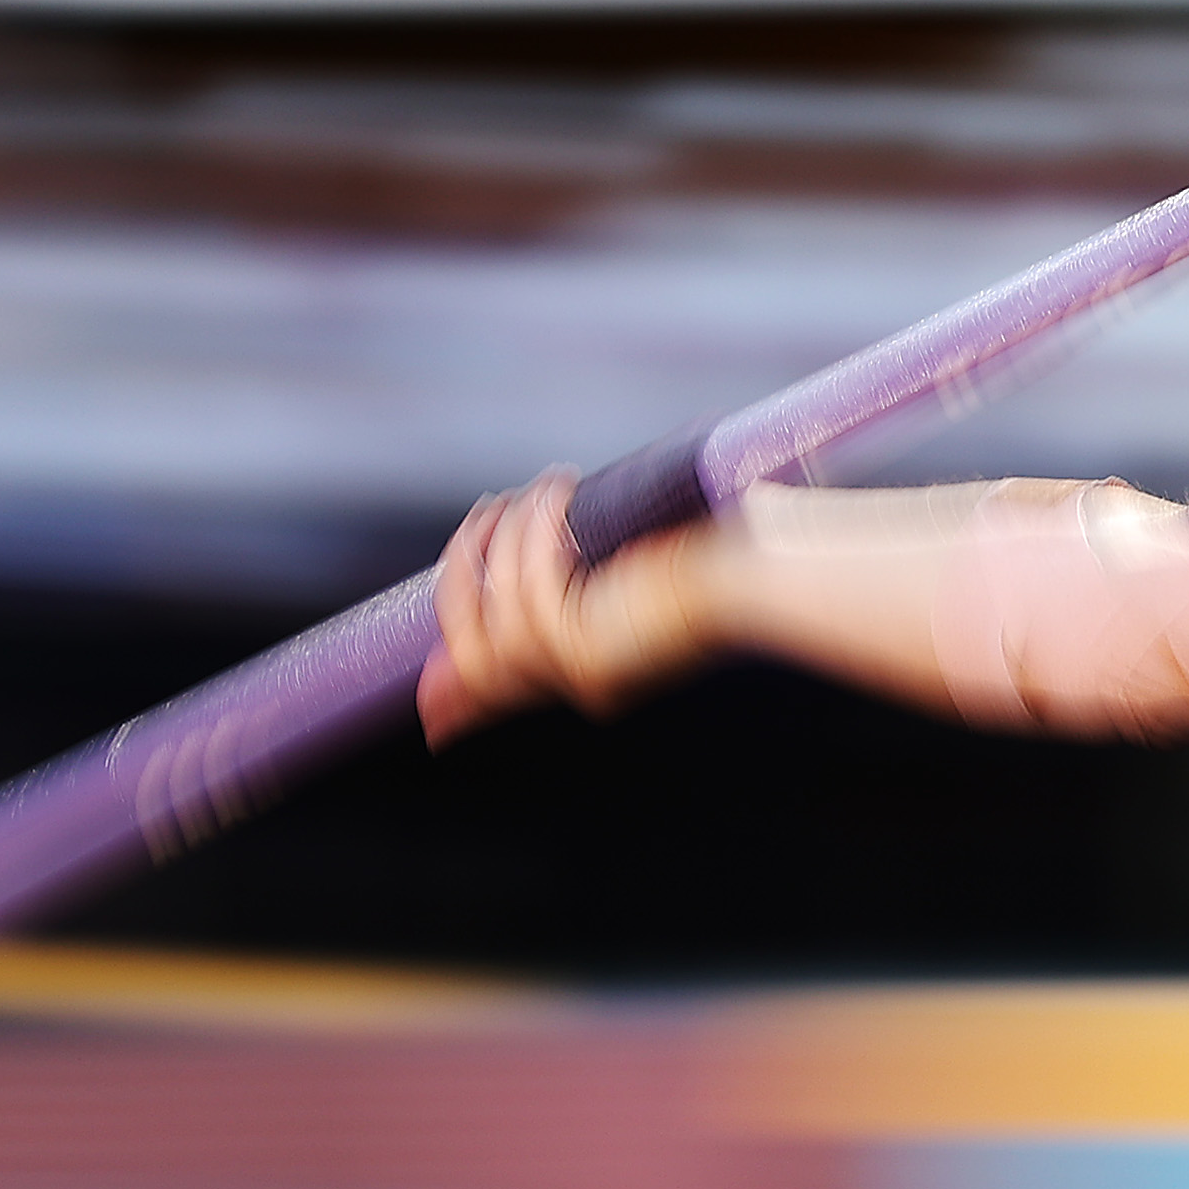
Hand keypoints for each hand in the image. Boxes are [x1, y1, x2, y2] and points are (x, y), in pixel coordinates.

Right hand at [419, 470, 712, 744]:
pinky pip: (526, 579)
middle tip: (484, 515)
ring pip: (494, 601)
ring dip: (505, 534)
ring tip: (541, 489)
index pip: (489, 692)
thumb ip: (581, 596)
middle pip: (469, 644)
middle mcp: (575, 680)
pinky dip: (534, 526)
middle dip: (463, 572)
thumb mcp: (644, 591)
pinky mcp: (578, 642)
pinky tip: (558, 489)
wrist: (759, 580)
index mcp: (590, 675)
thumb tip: (558, 579)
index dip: (449, 690)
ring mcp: (572, 666)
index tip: (429, 700)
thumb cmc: (719, 572)